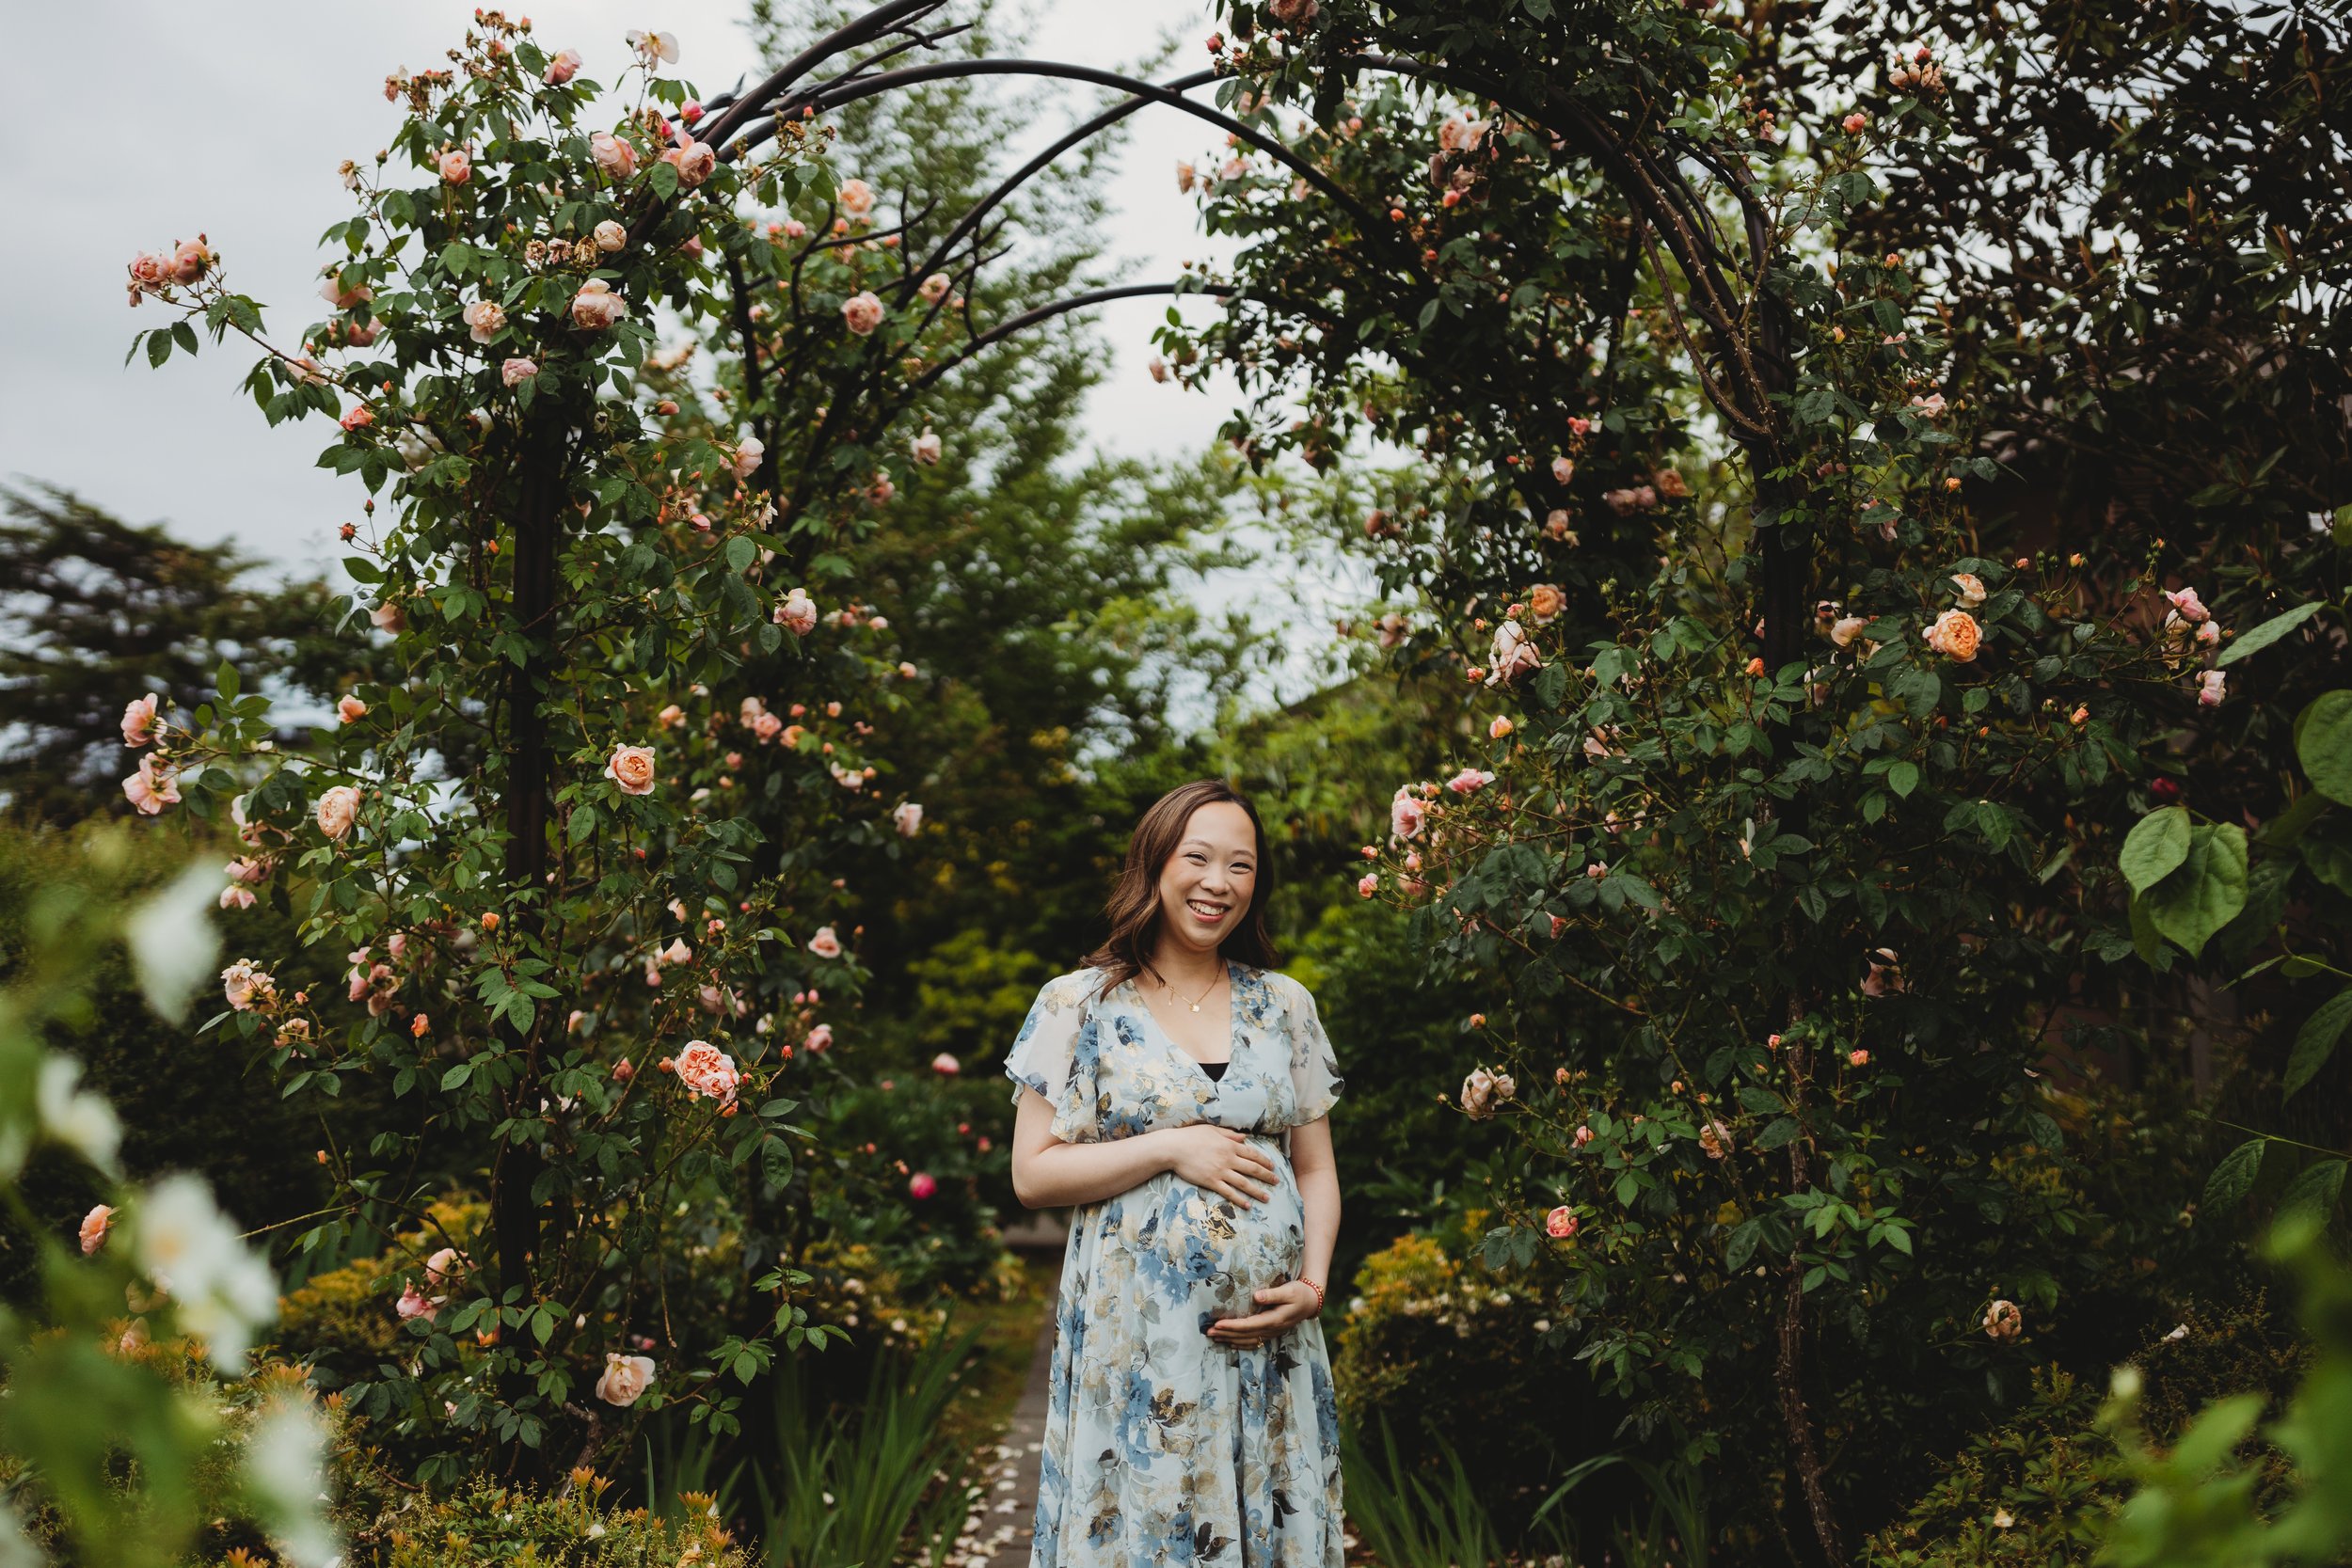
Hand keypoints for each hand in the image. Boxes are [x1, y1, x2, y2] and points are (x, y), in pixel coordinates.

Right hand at [1159, 1124, 1277, 1207]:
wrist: (1174, 1148)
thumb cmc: (1191, 1136)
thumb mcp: (1212, 1130)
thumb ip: (1229, 1134)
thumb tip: (1244, 1137)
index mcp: (1229, 1145)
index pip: (1252, 1154)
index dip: (1264, 1161)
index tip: (1272, 1167)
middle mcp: (1228, 1159)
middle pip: (1252, 1169)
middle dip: (1266, 1176)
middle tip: (1276, 1182)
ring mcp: (1221, 1171)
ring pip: (1244, 1183)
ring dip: (1257, 1191)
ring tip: (1267, 1198)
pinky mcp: (1211, 1182)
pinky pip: (1229, 1192)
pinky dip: (1240, 1200)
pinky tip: (1248, 1205)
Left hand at [1208, 1279, 1320, 1348]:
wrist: (1311, 1302)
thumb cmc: (1299, 1293)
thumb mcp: (1289, 1291)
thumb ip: (1273, 1294)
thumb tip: (1256, 1296)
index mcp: (1275, 1319)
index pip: (1249, 1325)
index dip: (1233, 1326)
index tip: (1218, 1324)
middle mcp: (1272, 1329)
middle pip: (1245, 1335)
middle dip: (1226, 1334)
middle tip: (1208, 1332)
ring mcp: (1272, 1333)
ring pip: (1248, 1340)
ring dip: (1230, 1339)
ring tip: (1214, 1337)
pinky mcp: (1271, 1332)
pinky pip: (1254, 1342)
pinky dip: (1241, 1344)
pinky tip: (1230, 1343)